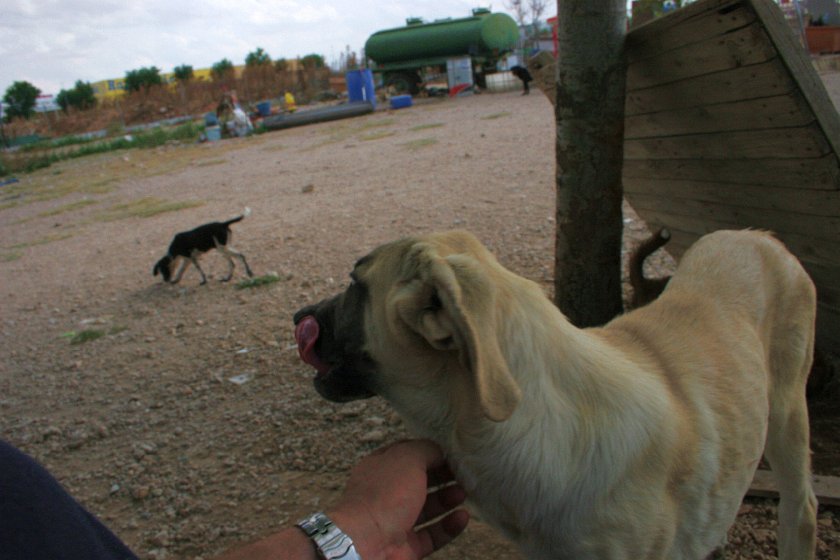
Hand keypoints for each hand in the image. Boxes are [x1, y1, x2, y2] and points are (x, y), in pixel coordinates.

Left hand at [329, 439, 469, 559]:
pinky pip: (432, 534)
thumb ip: (426, 450)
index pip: (407, 454)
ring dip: (447, 499)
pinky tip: (463, 517)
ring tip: (465, 492)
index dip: (429, 451)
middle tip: (463, 473)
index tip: (452, 452)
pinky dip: (448, 526)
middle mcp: (387, 493)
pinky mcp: (407, 546)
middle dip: (442, 476)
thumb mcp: (407, 459)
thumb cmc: (385, 494)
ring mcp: (396, 521)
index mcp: (380, 468)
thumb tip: (441, 451)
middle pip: (419, 481)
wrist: (367, 542)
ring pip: (427, 508)